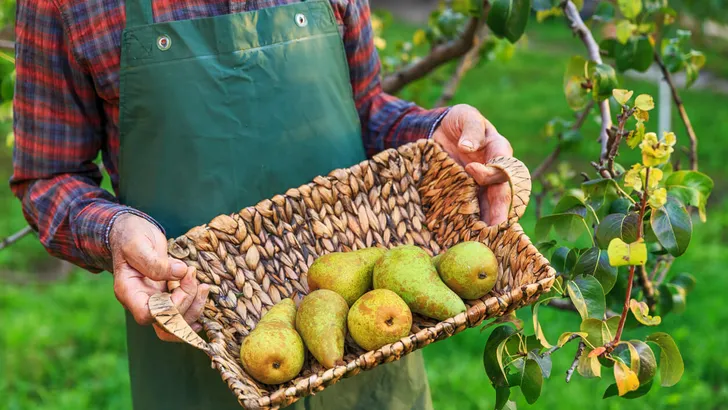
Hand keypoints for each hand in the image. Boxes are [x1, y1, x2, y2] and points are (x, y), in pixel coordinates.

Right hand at [109, 213, 209, 341]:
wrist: (133, 232)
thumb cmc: (131, 236)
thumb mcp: (138, 244)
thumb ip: (154, 262)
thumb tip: (180, 272)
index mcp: (129, 292)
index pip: (148, 315)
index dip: (171, 306)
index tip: (183, 279)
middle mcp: (141, 302)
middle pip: (166, 324)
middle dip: (188, 306)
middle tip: (197, 280)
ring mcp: (155, 301)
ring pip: (177, 323)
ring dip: (195, 308)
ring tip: (204, 286)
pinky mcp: (167, 296)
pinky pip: (183, 312)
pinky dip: (196, 306)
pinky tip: (203, 294)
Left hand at [432, 104, 513, 224]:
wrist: (440, 130)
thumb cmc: (457, 121)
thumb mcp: (465, 116)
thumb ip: (471, 129)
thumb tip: (469, 146)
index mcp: (499, 150)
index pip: (502, 165)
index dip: (490, 171)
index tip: (471, 170)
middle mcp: (495, 170)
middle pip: (502, 192)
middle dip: (500, 211)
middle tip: (495, 228)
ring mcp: (482, 185)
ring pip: (491, 206)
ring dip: (489, 223)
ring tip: (485, 240)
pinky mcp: (468, 193)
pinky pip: (475, 209)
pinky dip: (473, 222)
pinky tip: (469, 235)